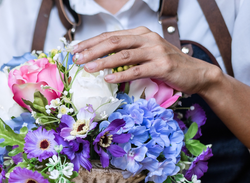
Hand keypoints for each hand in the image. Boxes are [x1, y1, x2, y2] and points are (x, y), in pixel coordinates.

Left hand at [72, 26, 222, 93]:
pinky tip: (108, 79)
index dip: (91, 42)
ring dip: (103, 62)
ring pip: (123, 55)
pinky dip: (121, 75)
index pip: (110, 36)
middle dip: (92, 50)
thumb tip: (98, 59)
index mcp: (140, 33)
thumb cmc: (166, 65)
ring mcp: (156, 51)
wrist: (196, 73)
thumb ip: (127, 52)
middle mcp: (147, 39)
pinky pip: (137, 70)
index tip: (75, 50)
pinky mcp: (162, 66)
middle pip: (114, 42)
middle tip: (77, 59)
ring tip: (88, 68)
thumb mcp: (146, 53)